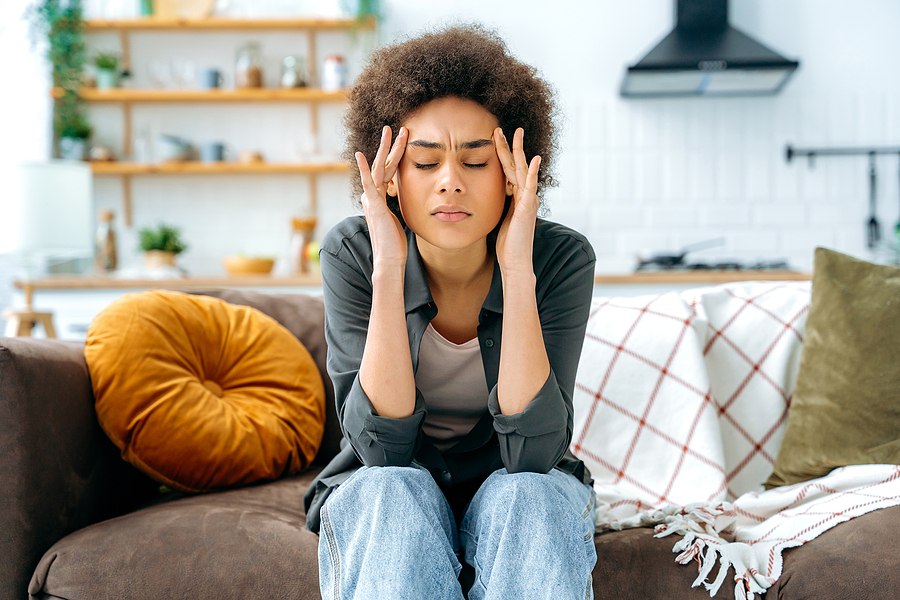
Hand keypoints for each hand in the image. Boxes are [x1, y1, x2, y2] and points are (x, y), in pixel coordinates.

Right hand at [355, 126, 408, 269]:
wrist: (389, 259)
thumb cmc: (394, 243)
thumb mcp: (396, 220)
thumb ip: (393, 208)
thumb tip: (392, 203)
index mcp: (381, 198)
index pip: (390, 171)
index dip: (396, 155)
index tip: (404, 141)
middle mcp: (374, 196)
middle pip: (384, 165)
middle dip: (392, 146)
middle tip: (398, 127)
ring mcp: (372, 199)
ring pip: (378, 168)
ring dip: (384, 149)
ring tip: (388, 130)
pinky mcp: (374, 205)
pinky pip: (368, 184)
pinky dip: (364, 169)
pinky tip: (360, 156)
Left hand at [493, 127, 540, 274]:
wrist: (515, 261)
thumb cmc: (506, 244)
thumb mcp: (499, 218)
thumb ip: (498, 204)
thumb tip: (486, 196)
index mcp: (516, 196)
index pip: (508, 169)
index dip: (502, 154)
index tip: (494, 138)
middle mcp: (525, 195)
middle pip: (516, 165)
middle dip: (509, 146)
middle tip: (502, 128)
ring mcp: (528, 200)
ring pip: (522, 170)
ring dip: (519, 151)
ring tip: (517, 133)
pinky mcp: (527, 208)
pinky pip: (530, 187)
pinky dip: (532, 172)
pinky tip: (534, 159)